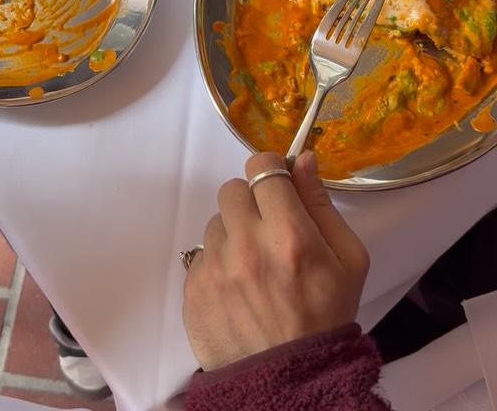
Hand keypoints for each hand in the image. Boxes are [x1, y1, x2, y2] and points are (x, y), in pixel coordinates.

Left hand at [182, 151, 369, 370]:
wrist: (291, 381)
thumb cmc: (326, 317)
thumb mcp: (348, 260)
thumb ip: (322, 203)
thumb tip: (304, 159)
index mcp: (289, 234)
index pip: (262, 168)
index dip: (271, 171)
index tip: (277, 185)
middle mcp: (247, 245)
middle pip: (233, 189)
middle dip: (251, 202)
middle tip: (268, 229)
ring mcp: (215, 267)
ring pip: (216, 222)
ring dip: (233, 234)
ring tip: (254, 266)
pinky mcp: (193, 288)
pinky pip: (200, 254)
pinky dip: (218, 264)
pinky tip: (238, 287)